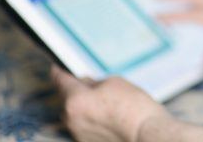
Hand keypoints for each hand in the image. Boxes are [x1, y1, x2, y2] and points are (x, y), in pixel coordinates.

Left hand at [51, 65, 170, 141]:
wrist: (145, 134)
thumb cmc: (133, 107)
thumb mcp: (114, 83)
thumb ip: (94, 82)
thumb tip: (85, 85)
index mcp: (74, 100)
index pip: (60, 81)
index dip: (59, 72)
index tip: (57, 68)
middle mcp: (70, 119)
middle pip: (67, 99)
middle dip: (76, 91)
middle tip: (94, 87)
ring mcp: (77, 134)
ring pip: (75, 114)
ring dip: (84, 107)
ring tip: (107, 105)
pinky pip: (83, 126)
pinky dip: (91, 120)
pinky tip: (109, 118)